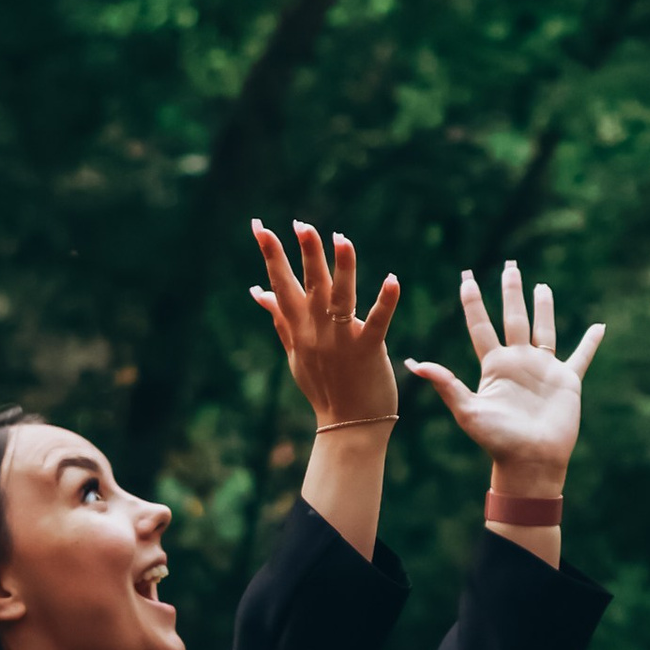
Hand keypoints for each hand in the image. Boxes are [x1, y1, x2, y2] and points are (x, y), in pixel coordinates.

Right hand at [250, 220, 399, 428]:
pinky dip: (385, 301)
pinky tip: (392, 279)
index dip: (270, 254)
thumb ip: (279, 319)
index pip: (280, 284)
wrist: (347, 426)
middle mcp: (316, 331)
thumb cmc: (323, 387)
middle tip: (301, 224)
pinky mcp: (368, 350)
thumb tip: (257, 291)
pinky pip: (376, 322)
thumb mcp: (294, 352)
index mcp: (299, 328)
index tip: (259, 226)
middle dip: (305, 253)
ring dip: (342, 268)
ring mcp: (341, 340)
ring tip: (342, 239)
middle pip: (309, 285)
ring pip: (340, 297)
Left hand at [404, 261, 605, 485]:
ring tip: (542, 285)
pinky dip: (590, 343)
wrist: (530, 462)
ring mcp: (543, 370)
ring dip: (544, 308)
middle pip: (514, 318)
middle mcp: (518, 362)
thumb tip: (413, 363)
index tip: (467, 277)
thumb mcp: (468, 411)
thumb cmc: (497, 440)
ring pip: (544, 329)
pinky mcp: (567, 382)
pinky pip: (581, 357)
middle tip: (510, 265)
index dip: (474, 302)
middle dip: (512, 292)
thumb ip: (446, 384)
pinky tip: (599, 327)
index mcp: (494, 365)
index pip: (481, 325)